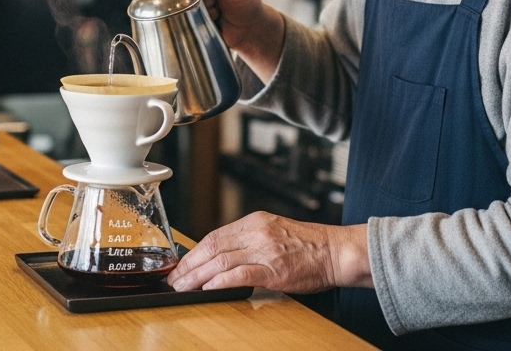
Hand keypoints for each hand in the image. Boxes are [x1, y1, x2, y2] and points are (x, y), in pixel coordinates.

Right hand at [165, 0, 284, 80]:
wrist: (251, 30)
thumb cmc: (247, 3)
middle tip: (212, 2)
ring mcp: (194, 5)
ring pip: (182, 8)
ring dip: (198, 12)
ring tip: (216, 12)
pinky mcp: (194, 21)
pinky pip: (186, 22)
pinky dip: (198, 23)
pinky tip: (213, 21)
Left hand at [167, 212, 371, 292]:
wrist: (336, 251)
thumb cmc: (310, 245)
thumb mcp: (274, 231)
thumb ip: (249, 240)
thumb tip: (222, 255)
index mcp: (255, 221)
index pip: (214, 236)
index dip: (193, 253)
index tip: (181, 265)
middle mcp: (257, 232)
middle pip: (211, 248)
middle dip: (189, 266)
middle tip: (174, 280)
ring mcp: (265, 250)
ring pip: (220, 261)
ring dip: (197, 276)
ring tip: (184, 288)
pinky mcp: (274, 270)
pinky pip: (240, 275)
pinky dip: (220, 282)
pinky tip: (208, 288)